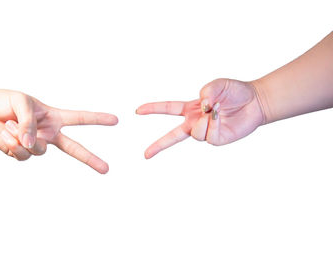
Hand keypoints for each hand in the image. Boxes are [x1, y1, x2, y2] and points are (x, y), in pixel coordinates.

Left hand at [0, 89, 117, 173]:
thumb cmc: (6, 101)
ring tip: (10, 124)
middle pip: (74, 148)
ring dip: (22, 136)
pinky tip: (6, 134)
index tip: (115, 120)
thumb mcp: (21, 103)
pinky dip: (12, 143)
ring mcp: (36, 145)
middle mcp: (49, 133)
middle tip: (106, 169)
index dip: (98, 119)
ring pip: (39, 150)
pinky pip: (23, 154)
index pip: (80, 119)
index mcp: (55, 117)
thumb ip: (30, 124)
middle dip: (90, 158)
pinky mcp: (21, 153)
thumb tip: (31, 146)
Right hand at [136, 78, 263, 158]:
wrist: (256, 101)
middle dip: (158, 145)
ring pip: (195, 133)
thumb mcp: (218, 84)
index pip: (168, 109)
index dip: (153, 109)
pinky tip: (221, 117)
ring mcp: (206, 131)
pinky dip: (214, 125)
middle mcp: (196, 121)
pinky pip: (209, 135)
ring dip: (204, 121)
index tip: (137, 111)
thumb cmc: (236, 91)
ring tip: (217, 110)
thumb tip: (202, 107)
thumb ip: (206, 92)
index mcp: (191, 108)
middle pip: (172, 136)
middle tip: (146, 155)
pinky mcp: (217, 139)